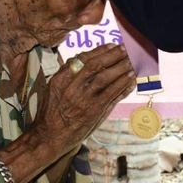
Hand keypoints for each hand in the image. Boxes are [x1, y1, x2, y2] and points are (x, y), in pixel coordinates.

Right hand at [29, 43, 134, 157]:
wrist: (49, 136)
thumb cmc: (51, 112)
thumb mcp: (53, 88)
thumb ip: (68, 73)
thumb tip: (83, 58)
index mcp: (61, 78)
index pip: (83, 58)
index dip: (100, 51)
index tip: (112, 46)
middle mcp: (72, 87)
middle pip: (97, 65)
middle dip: (113, 55)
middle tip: (126, 48)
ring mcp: (84, 99)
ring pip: (106, 78)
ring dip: (121, 68)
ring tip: (132, 61)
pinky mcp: (94, 111)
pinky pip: (112, 95)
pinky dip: (124, 86)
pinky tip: (132, 80)